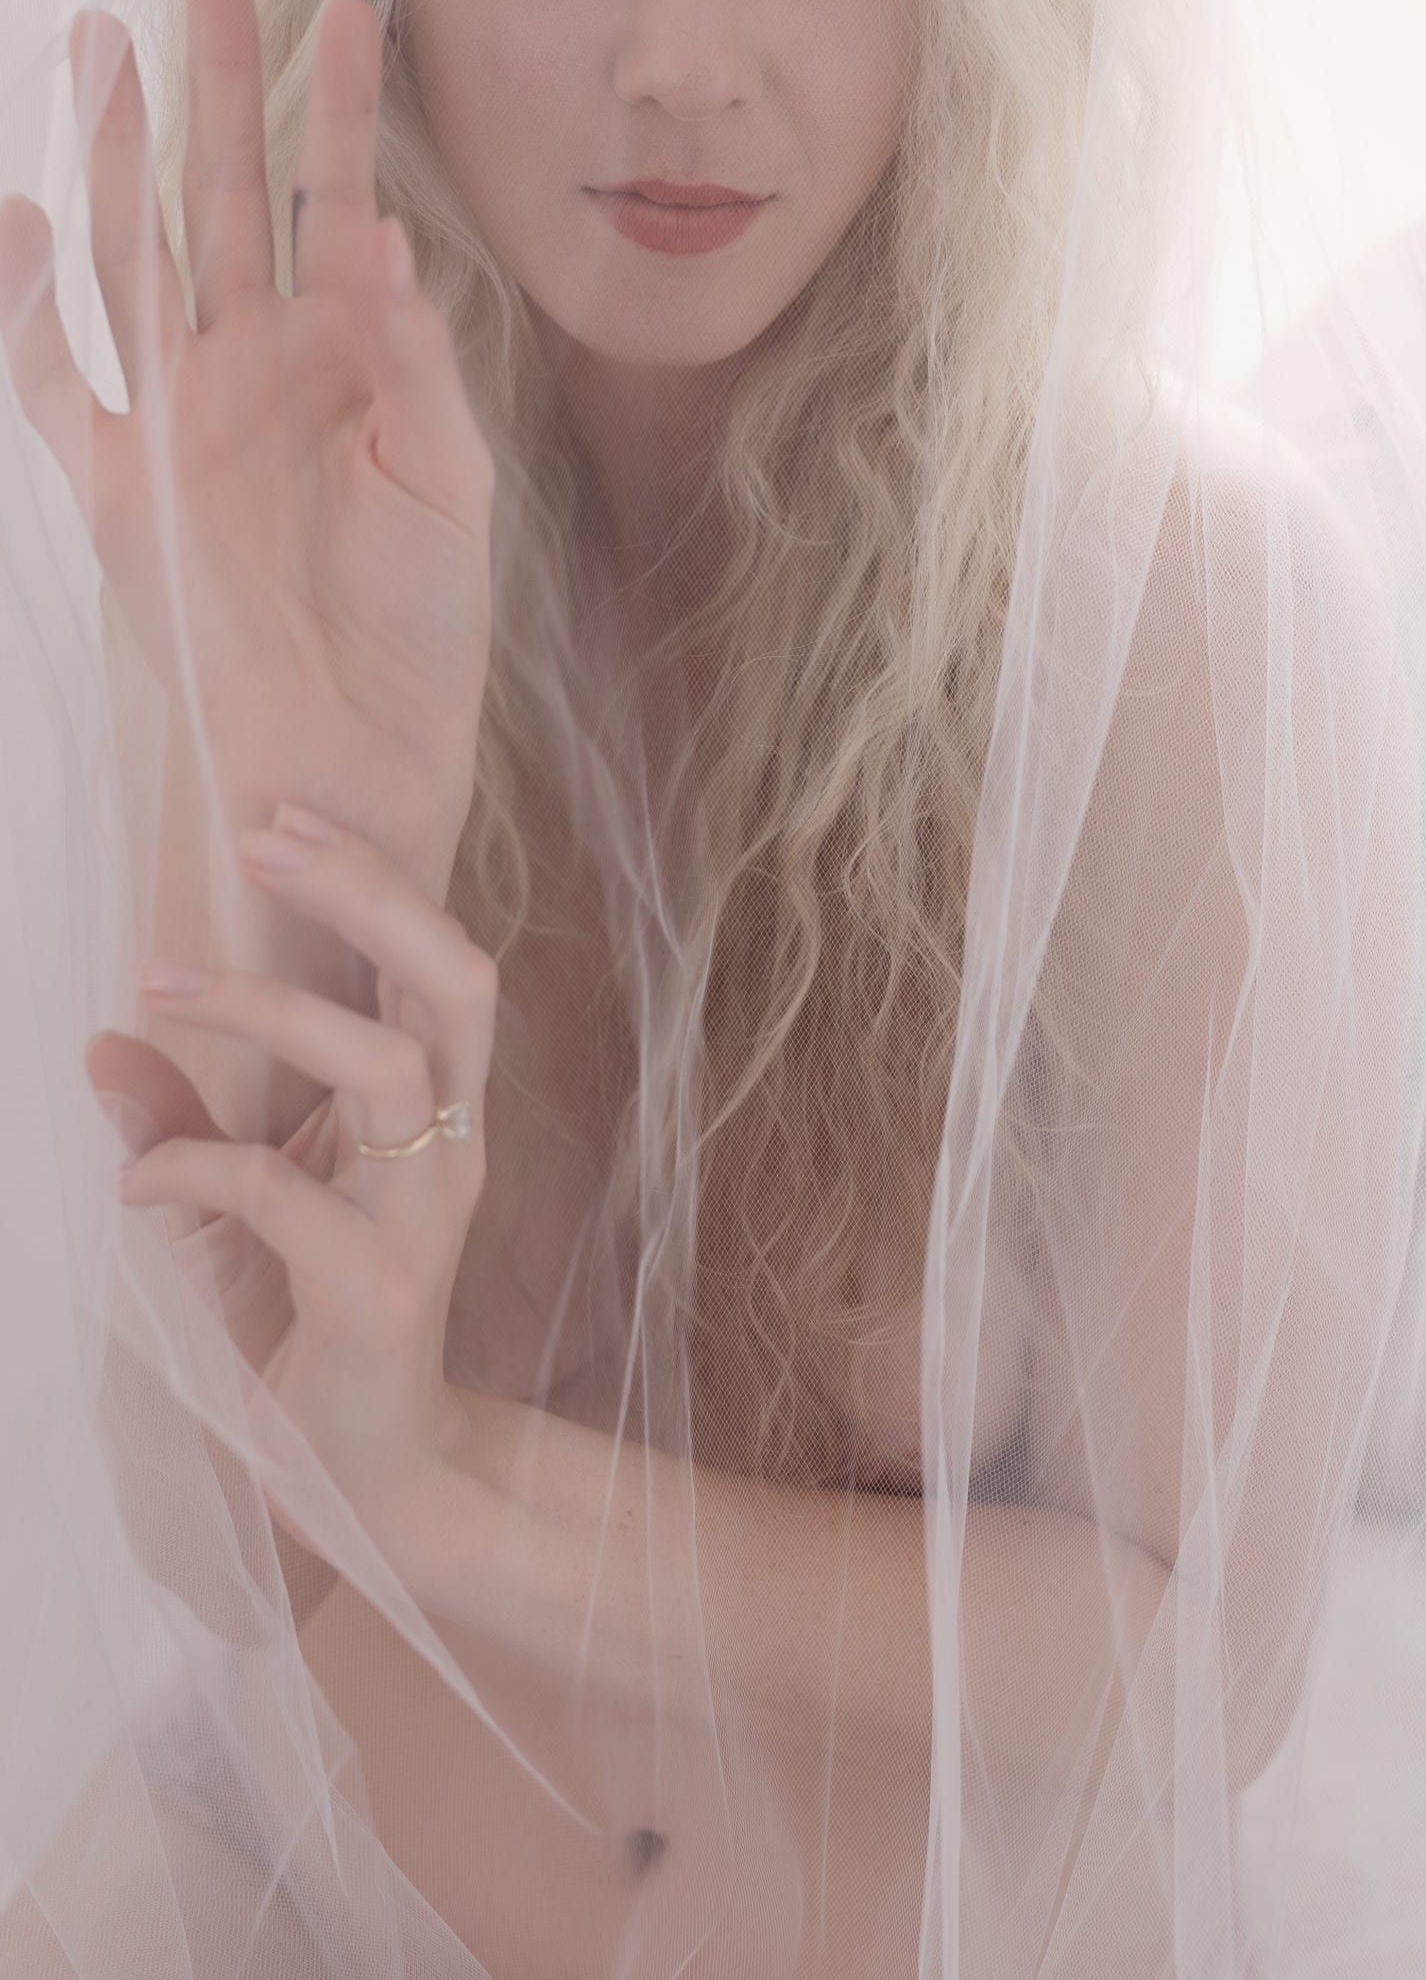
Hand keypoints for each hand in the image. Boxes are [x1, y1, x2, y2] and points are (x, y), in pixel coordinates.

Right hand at [0, 0, 494, 855]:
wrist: (353, 758)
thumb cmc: (419, 631)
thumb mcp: (448, 488)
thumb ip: (414, 367)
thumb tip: (381, 245)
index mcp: (347, 359)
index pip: (338, 200)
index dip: (341, 107)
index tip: (354, 3)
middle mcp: (255, 366)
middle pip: (223, 190)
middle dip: (219, 76)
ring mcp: (178, 416)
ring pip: (135, 252)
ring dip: (119, 150)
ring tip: (107, 39)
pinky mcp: (120, 485)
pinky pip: (56, 379)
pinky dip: (24, 306)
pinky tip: (19, 213)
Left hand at [101, 803, 493, 1571]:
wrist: (369, 1477)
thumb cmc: (311, 1330)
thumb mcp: (244, 1214)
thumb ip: (187, 1125)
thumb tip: (103, 1041)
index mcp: (438, 1113)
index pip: (440, 964)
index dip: (377, 881)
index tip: (283, 817)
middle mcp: (451, 1148)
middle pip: (451, 979)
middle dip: (364, 893)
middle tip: (264, 838)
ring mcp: (423, 1220)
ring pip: (380, 1062)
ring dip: (266, 1007)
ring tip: (159, 982)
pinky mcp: (374, 1292)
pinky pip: (276, 1194)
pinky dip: (189, 1169)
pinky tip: (133, 1185)